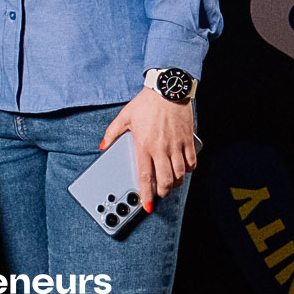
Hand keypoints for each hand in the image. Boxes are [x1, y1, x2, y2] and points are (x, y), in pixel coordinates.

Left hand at [99, 87, 195, 210]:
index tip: (147, 205)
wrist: (168, 88)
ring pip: (180, 174)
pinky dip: (189, 170)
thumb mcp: (125, 116)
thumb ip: (112, 133)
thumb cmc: (146, 102)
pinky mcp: (188, 140)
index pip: (145, 175)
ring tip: (171, 183)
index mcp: (144, 144)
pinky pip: (191, 162)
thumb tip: (102, 146)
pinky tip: (184, 170)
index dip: (147, 194)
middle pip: (165, 180)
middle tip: (160, 192)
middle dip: (163, 192)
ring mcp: (176, 145)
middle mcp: (161, 148)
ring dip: (175, 183)